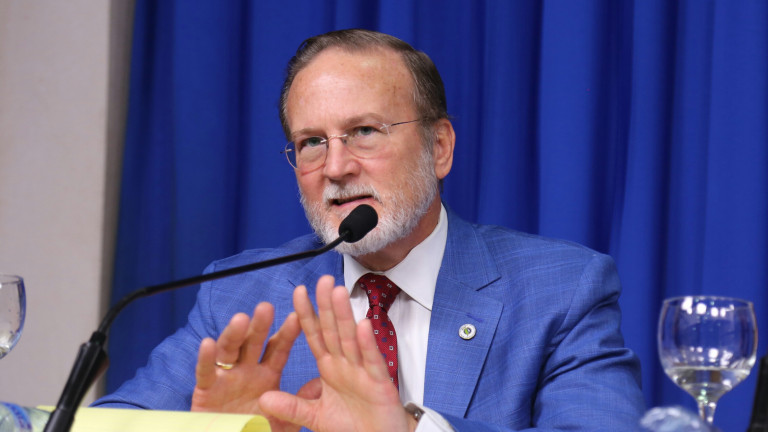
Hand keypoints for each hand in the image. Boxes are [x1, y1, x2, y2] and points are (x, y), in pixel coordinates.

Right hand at [191, 302, 301, 430]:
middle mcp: (246, 370)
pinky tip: (208, 343)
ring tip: (241, 319)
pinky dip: (205, 358)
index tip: (297, 316)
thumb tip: (321, 384)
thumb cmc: (257, 430)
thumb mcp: (283, 421)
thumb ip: (300, 403)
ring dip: (234, 334)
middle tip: (267, 308)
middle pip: (253, 343)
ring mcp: (225, 377)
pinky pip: (205, 372)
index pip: (278, 349)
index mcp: (267, 374)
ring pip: (229, 350)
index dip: (287, 333)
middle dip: (260, 325)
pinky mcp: (205, 389)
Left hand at [258, 275, 416, 431]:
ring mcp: (363, 371)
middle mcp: (345, 365)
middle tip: (322, 280)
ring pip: (352, 339)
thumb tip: (263, 398)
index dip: (307, 314)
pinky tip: (362, 325)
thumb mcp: (315, 417)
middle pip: (334, 330)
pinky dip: (367, 344)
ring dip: (345, 315)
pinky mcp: (379, 383)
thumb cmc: (352, 428)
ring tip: (338, 292)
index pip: (316, 335)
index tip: (298, 292)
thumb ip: (291, 406)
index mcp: (330, 368)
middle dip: (327, 305)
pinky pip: (371, 360)